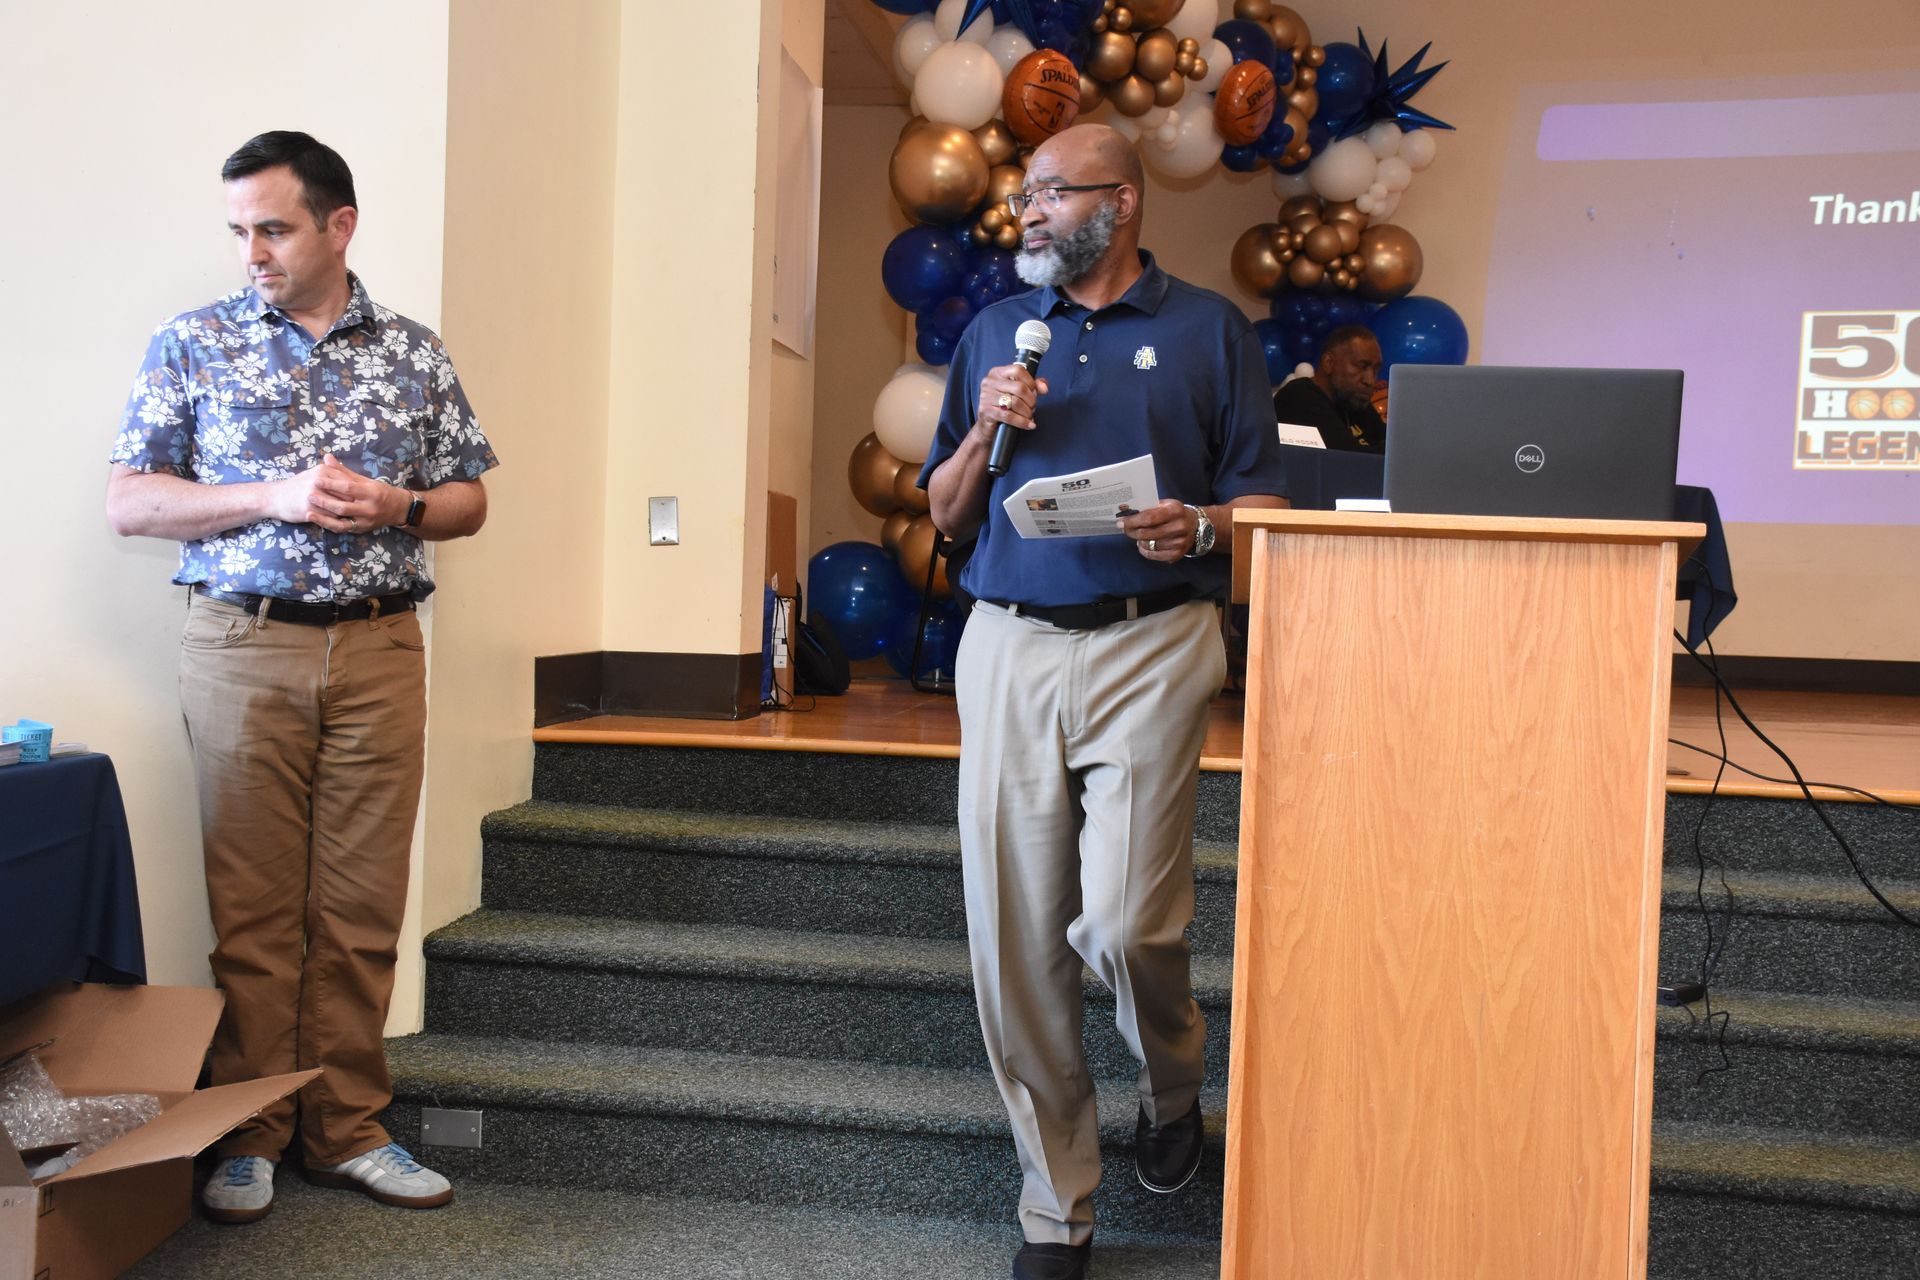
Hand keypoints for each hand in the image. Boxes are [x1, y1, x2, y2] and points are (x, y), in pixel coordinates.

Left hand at [278, 454, 405, 533]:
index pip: (348, 488)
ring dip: (324, 518)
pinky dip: (330, 526)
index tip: (317, 480)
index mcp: (371, 493)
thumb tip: (326, 457)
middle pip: (343, 507)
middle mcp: (369, 508)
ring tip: (309, 513)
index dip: (332, 484)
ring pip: (342, 522)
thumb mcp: (364, 479)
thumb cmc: (379, 491)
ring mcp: (365, 521)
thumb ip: (344, 471)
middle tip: (309, 496)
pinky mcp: (362, 530)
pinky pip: (343, 529)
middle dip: (325, 502)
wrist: (397, 509)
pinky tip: (319, 522)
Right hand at [975, 364, 1048, 439]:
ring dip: (1027, 412)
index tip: (1034, 391)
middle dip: (1031, 400)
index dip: (1030, 382)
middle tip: (1033, 407)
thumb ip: (1034, 385)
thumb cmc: (1004, 405)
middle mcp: (989, 382)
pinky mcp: (986, 411)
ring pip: (1015, 402)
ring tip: (1029, 415)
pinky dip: (1022, 422)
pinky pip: (1009, 416)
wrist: (987, 424)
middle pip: (1019, 387)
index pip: (1018, 370)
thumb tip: (1044, 388)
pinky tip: (1029, 424)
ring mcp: (986, 396)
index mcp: (997, 372)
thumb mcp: (1018, 391)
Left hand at [1118, 499, 1196, 561]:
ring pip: (1149, 545)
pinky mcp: (1178, 554)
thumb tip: (1124, 510)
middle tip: (1125, 530)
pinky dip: (1145, 551)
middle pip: (1147, 533)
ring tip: (1138, 537)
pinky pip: (1154, 555)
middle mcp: (1179, 527)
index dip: (1132, 521)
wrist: (1197, 525)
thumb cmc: (1175, 513)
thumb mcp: (1165, 504)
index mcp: (1175, 511)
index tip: (1120, 522)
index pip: (1149, 518)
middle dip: (1131, 532)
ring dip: (1139, 541)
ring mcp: (1179, 542)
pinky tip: (1144, 546)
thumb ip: (1147, 507)